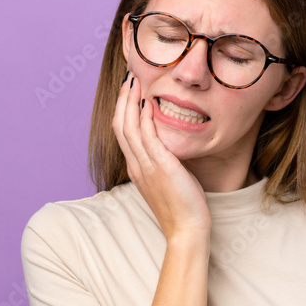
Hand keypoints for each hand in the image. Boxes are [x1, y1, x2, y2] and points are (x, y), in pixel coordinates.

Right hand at [111, 72, 211, 240]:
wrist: (186, 229)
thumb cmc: (181, 207)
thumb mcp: (167, 180)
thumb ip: (162, 162)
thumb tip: (168, 145)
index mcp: (136, 168)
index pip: (122, 131)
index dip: (123, 108)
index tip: (129, 90)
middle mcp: (136, 165)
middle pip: (120, 124)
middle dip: (123, 98)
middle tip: (129, 76)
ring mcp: (145, 166)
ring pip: (129, 127)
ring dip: (131, 101)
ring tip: (135, 80)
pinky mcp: (160, 167)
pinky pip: (147, 137)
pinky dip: (145, 118)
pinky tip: (149, 102)